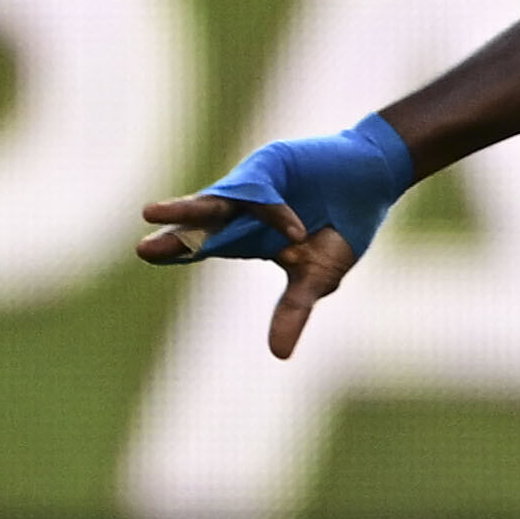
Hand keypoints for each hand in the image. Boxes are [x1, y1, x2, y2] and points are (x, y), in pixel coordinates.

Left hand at [136, 115, 416, 360]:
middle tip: (143, 250)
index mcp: (247, 237)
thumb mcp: (319, 276)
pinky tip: (295, 231)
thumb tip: (279, 356)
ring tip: (153, 214)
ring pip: (218, 199)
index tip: (146, 253)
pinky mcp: (272, 163)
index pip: (203, 245)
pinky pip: (262, 191)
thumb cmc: (344, 227)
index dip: (177, 251)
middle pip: (201, 224)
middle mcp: (243, 211)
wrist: (376, 181)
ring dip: (188, 209)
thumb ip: (294, 310)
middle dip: (174, 236)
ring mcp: (256, 186)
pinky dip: (275, 212)